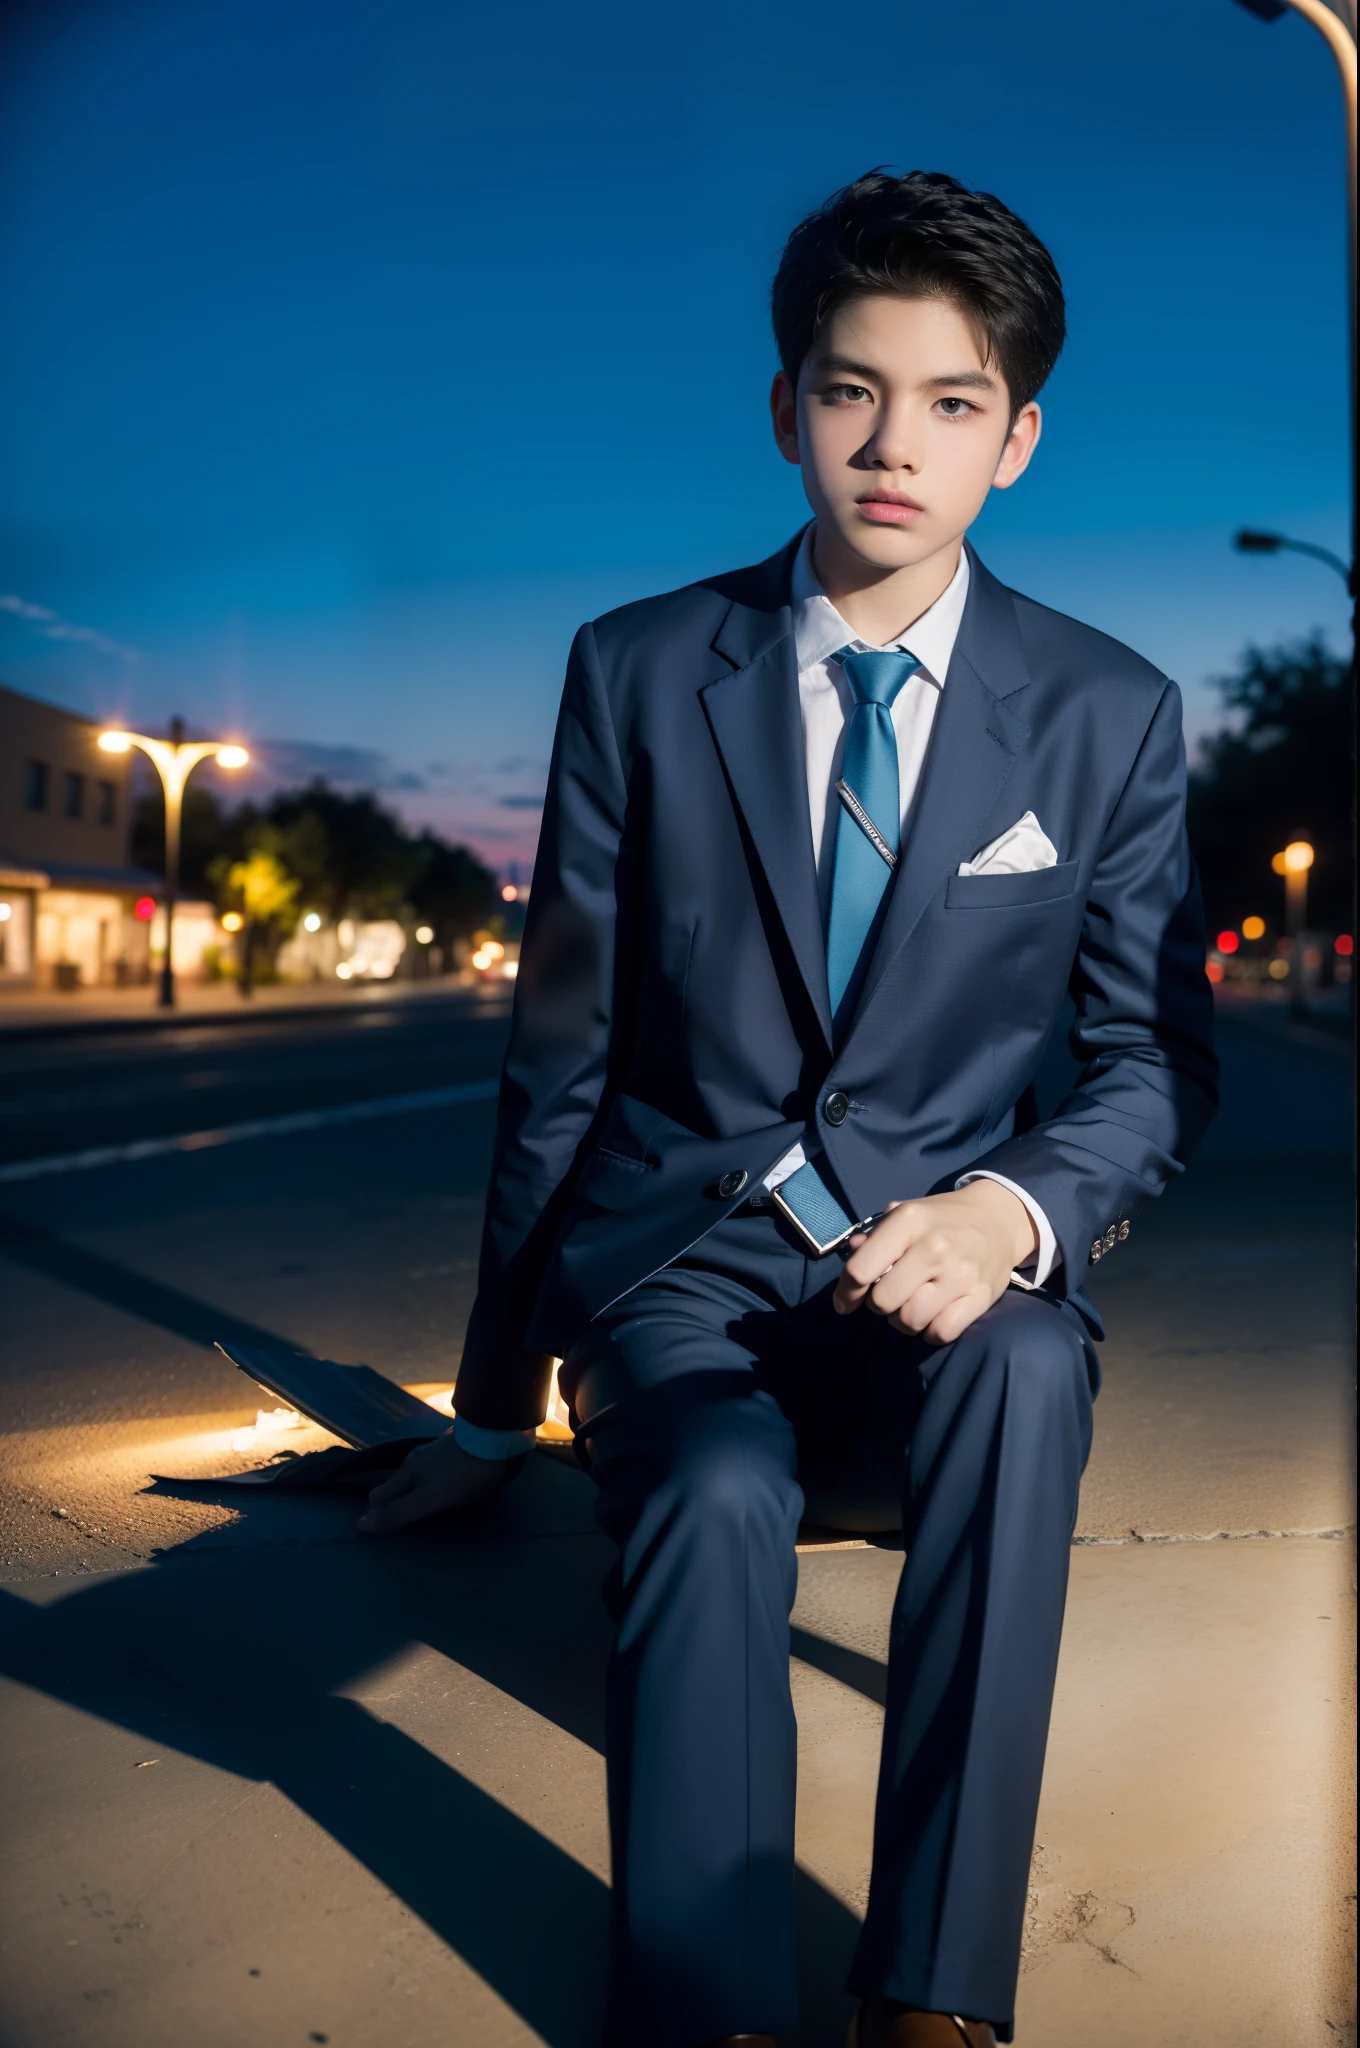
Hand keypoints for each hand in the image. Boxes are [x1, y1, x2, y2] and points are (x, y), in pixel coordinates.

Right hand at [357, 1431, 521, 1534]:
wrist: (494, 1437)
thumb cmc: (462, 1474)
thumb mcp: (429, 1498)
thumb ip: (398, 1512)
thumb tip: (360, 1526)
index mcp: (406, 1473)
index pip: (379, 1498)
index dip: (375, 1515)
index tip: (380, 1535)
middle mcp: (415, 1461)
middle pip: (396, 1487)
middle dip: (393, 1504)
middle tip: (403, 1526)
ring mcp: (435, 1453)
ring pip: (415, 1477)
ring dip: (415, 1492)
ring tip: (427, 1511)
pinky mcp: (453, 1449)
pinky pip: (435, 1470)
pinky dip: (433, 1482)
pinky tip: (446, 1489)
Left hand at [833, 1181, 1037, 1344]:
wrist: (998, 1218)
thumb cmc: (941, 1219)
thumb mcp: (905, 1213)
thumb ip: (874, 1235)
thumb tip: (853, 1253)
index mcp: (909, 1220)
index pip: (860, 1270)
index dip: (846, 1291)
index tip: (845, 1301)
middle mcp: (934, 1246)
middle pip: (882, 1301)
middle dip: (878, 1304)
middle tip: (889, 1295)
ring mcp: (960, 1273)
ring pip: (910, 1320)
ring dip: (903, 1319)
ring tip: (911, 1304)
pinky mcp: (981, 1296)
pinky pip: (941, 1332)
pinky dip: (931, 1330)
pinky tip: (933, 1315)